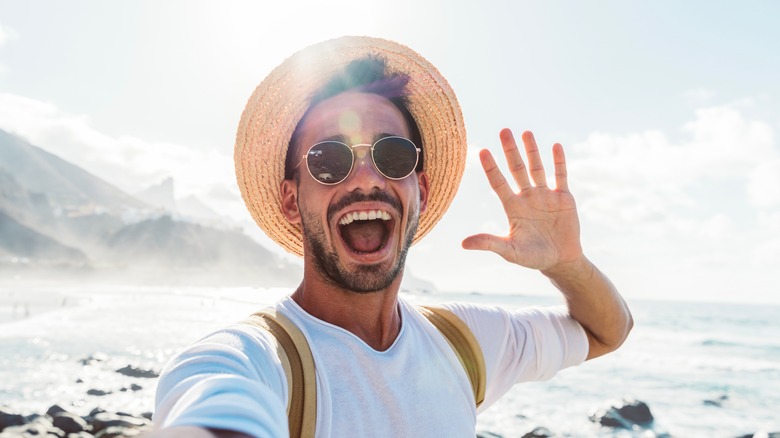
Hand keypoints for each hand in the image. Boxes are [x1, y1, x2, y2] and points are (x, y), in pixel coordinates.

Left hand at [462, 129, 582, 272]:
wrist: (560, 261)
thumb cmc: (533, 257)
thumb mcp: (510, 251)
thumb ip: (489, 243)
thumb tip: (463, 243)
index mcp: (512, 207)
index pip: (498, 183)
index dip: (491, 168)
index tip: (482, 151)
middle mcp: (527, 197)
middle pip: (516, 169)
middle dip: (510, 151)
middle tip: (504, 131)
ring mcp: (545, 195)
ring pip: (537, 168)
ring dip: (532, 151)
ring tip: (526, 133)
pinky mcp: (563, 198)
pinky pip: (560, 176)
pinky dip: (558, 162)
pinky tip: (555, 146)